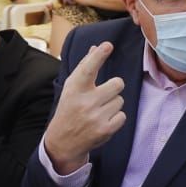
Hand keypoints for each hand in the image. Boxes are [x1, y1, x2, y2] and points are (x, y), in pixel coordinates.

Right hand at [42, 42, 126, 172]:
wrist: (63, 141)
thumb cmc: (70, 108)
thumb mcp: (72, 88)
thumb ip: (85, 67)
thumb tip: (97, 47)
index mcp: (74, 88)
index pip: (88, 68)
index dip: (98, 56)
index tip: (107, 45)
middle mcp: (84, 102)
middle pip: (118, 84)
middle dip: (113, 88)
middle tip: (102, 95)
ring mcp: (95, 117)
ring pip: (120, 100)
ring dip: (112, 104)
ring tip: (99, 111)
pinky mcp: (105, 130)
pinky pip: (122, 115)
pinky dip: (115, 118)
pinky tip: (102, 121)